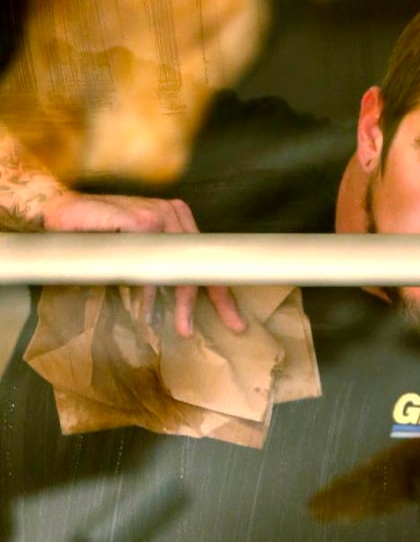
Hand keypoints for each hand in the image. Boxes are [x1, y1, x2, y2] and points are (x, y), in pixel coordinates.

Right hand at [40, 191, 245, 336]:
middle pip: (199, 264)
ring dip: (180, 300)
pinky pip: (151, 260)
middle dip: (210, 301)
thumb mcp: (138, 251)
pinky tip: (148, 307)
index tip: (235, 322)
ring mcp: (157, 215)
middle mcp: (173, 214)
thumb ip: (161, 266)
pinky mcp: (138, 219)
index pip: (206, 259)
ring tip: (181, 326)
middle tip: (209, 330)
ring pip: (179, 266)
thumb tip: (184, 304)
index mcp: (178, 220)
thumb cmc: (100, 234)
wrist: (62, 212)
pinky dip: (150, 286)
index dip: (221, 293)